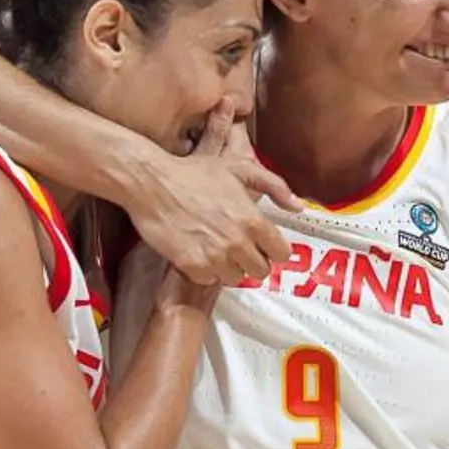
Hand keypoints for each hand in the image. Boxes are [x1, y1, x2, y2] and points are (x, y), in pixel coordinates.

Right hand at [120, 97, 298, 286]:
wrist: (152, 183)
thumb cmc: (194, 173)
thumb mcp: (238, 168)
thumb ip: (274, 186)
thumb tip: (297, 206)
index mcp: (252, 220)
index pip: (281, 253)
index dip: (273, 249)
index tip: (263, 244)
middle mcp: (237, 242)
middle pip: (260, 271)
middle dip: (252, 260)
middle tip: (238, 246)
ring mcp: (214, 257)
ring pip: (235, 278)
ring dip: (229, 266)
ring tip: (216, 247)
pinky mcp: (192, 266)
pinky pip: (209, 280)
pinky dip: (206, 270)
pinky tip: (198, 251)